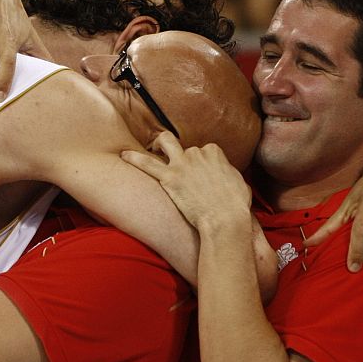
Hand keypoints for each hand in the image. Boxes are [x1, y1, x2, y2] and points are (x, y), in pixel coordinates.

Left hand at [121, 132, 250, 230]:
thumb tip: (225, 175)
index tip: (201, 175)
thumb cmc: (234, 206)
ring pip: (165, 142)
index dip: (201, 163)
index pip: (204, 150)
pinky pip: (146, 163)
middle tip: (176, 164)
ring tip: (150, 148)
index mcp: (214, 152)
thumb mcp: (238, 182)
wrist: (224, 219)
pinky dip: (134, 158)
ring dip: (158, 144)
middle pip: (185, 148)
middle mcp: (197, 153)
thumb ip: (227, 173)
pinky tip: (123, 156)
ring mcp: (181, 163)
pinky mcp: (169, 177)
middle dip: (181, 154)